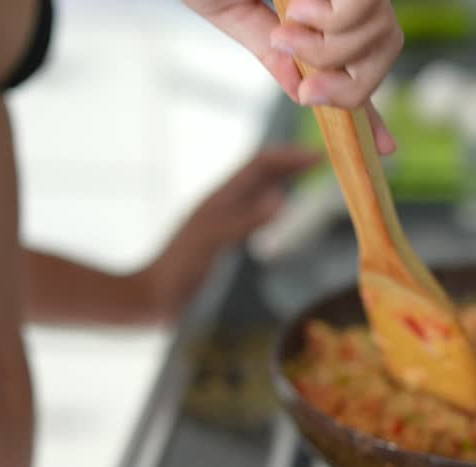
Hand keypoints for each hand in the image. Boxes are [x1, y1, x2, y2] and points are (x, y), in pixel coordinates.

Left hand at [137, 146, 321, 321]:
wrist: (150, 300)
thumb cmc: (177, 271)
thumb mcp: (212, 242)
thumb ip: (245, 220)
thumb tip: (283, 197)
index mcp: (220, 199)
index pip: (260, 165)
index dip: (289, 156)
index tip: (320, 156)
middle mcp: (223, 207)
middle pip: (262, 175)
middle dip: (291, 165)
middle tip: (325, 164)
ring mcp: (223, 224)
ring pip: (259, 194)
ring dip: (285, 182)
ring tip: (311, 183)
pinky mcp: (224, 245)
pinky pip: (256, 218)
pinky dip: (276, 210)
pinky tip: (285, 220)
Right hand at [183, 0, 401, 154]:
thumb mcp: (234, 12)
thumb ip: (270, 50)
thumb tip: (300, 90)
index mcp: (319, 2)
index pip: (360, 55)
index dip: (373, 103)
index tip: (387, 146)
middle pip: (386, 47)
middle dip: (354, 85)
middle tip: (309, 88)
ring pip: (379, 33)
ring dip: (331, 50)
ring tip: (288, 25)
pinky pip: (361, 12)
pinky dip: (332, 23)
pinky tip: (300, 7)